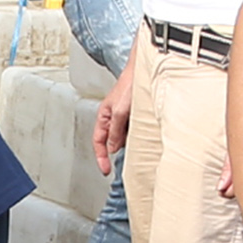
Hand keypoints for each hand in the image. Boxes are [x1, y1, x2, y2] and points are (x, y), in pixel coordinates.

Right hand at [93, 58, 134, 172]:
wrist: (144, 72)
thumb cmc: (129, 85)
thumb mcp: (120, 111)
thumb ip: (116, 130)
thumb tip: (113, 147)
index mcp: (104, 116)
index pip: (98, 142)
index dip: (101, 157)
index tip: (105, 170)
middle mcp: (112, 117)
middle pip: (110, 141)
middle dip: (114, 153)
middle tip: (122, 165)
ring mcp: (124, 116)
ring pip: (123, 136)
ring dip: (127, 144)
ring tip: (135, 151)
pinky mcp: (134, 114)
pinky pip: (133, 130)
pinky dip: (136, 136)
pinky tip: (143, 138)